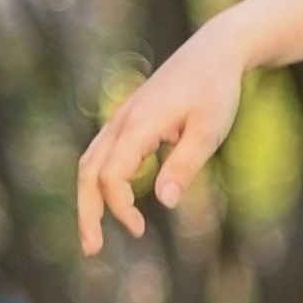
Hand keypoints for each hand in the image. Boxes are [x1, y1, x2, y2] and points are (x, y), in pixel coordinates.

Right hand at [75, 21, 244, 254]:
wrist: (213, 51)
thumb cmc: (216, 91)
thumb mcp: (209, 130)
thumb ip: (186, 165)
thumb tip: (164, 202)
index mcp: (138, 125)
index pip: (111, 177)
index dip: (119, 208)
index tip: (141, 229)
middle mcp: (121, 121)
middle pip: (87, 172)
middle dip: (86, 212)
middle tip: (91, 250)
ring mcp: (121, 118)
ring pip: (90, 162)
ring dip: (89, 199)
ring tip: (95, 234)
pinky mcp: (128, 119)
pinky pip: (102, 154)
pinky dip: (100, 181)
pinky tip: (118, 202)